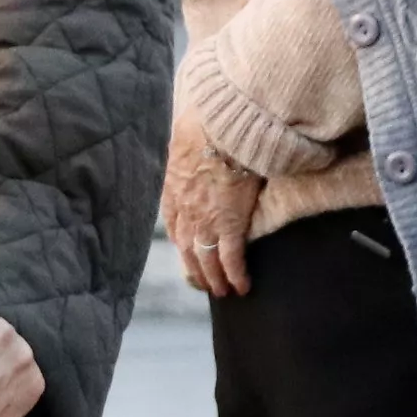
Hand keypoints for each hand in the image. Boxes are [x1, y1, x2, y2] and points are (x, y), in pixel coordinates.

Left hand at [162, 130, 268, 299]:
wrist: (223, 126)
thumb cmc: (207, 124)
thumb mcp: (185, 140)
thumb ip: (185, 153)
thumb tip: (188, 146)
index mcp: (173, 190)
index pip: (173, 224)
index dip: (182, 242)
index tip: (188, 253)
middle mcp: (184, 210)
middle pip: (187, 248)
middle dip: (195, 269)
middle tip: (205, 285)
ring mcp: (205, 219)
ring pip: (206, 258)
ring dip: (214, 278)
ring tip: (223, 292)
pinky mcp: (229, 223)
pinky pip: (231, 258)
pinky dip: (236, 275)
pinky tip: (242, 286)